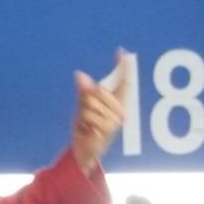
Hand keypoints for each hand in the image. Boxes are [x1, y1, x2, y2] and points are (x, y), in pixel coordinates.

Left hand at [71, 50, 128, 174]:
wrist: (84, 151)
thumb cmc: (87, 128)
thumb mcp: (83, 107)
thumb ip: (84, 91)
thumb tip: (79, 74)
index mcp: (117, 104)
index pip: (123, 82)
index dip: (123, 67)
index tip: (122, 52)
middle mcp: (120, 111)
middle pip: (100, 90)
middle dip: (88, 99)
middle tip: (87, 114)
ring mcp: (115, 120)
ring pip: (92, 102)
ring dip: (84, 113)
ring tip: (88, 124)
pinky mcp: (108, 128)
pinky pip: (88, 114)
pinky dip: (83, 121)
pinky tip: (88, 131)